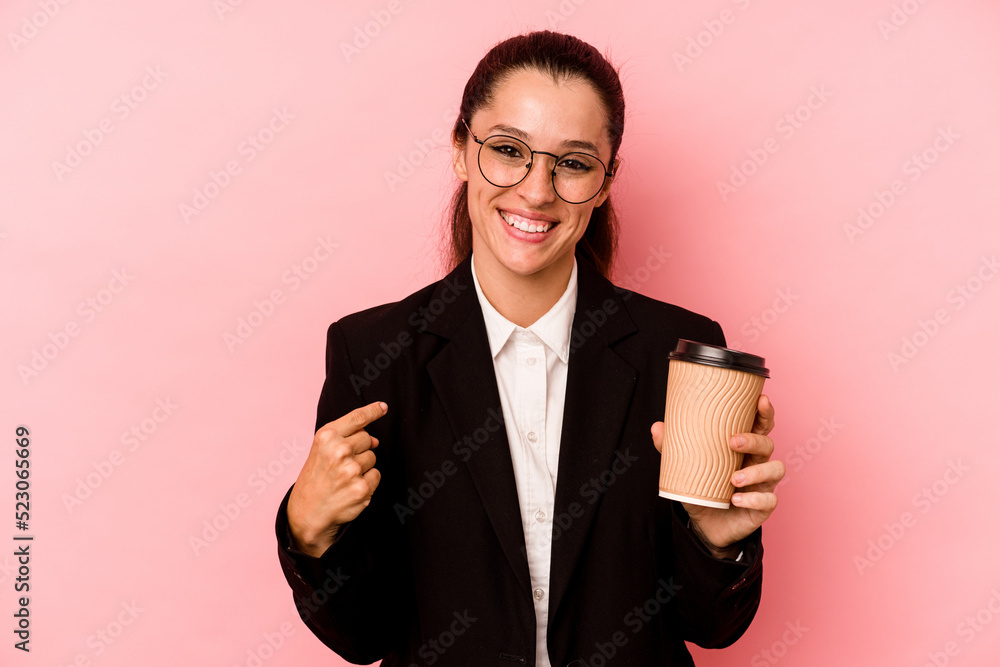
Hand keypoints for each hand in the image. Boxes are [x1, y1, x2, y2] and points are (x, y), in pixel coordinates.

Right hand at [287, 401, 386, 557]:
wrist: (306, 512)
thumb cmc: (315, 478)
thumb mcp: (321, 450)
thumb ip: (345, 438)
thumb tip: (375, 440)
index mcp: (327, 436)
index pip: (357, 418)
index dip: (373, 411)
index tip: (383, 407)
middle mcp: (339, 450)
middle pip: (368, 439)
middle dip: (361, 449)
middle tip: (342, 463)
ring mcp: (351, 470)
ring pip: (372, 458)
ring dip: (363, 467)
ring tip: (343, 478)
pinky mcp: (361, 488)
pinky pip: (376, 476)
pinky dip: (367, 482)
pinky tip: (350, 488)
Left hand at [651, 394, 782, 556]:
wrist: (705, 525)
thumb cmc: (702, 488)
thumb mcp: (685, 467)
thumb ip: (672, 448)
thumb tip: (656, 427)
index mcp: (743, 449)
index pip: (760, 426)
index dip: (764, 413)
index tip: (761, 400)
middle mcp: (756, 463)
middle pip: (768, 444)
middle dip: (754, 440)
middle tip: (733, 442)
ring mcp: (763, 485)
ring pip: (775, 470)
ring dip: (755, 472)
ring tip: (733, 479)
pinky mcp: (763, 507)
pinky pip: (768, 500)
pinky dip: (753, 499)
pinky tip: (736, 500)